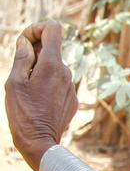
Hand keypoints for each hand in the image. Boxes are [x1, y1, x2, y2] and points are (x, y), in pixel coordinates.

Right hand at [5, 21, 78, 168]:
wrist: (40, 142)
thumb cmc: (23, 112)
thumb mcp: (14, 82)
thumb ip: (22, 58)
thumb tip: (26, 41)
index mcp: (52, 65)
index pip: (53, 29)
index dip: (37, 28)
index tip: (24, 41)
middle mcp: (66, 73)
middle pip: (51, 49)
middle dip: (34, 53)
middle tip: (20, 71)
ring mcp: (72, 86)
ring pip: (54, 68)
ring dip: (40, 71)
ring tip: (28, 90)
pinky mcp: (73, 98)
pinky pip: (59, 83)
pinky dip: (47, 84)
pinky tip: (38, 101)